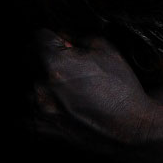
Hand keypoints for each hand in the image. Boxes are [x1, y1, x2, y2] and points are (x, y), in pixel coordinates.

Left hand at [31, 28, 157, 160]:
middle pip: (32, 61)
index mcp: (57, 63)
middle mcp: (45, 87)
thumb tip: (66, 37)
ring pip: (34, 85)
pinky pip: (36, 110)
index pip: (39, 38)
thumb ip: (80, 38)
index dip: (52, 35)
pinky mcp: (48, 127)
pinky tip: (64, 101)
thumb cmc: (121, 88)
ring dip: (45, 80)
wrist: (130, 125)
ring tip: (69, 83)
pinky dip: (46, 101)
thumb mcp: (107, 50)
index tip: (61, 40)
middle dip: (48, 56)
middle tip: (68, 60)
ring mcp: (44, 109)